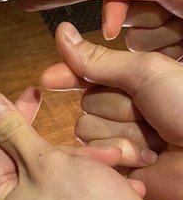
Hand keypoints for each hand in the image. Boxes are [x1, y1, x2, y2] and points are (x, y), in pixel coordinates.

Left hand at [0, 88, 151, 199]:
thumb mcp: (45, 162)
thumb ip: (13, 129)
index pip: (1, 149)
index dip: (19, 118)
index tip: (33, 94)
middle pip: (34, 165)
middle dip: (70, 153)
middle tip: (102, 153)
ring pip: (60, 180)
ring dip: (89, 168)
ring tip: (118, 169)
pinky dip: (96, 190)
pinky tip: (121, 189)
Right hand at [41, 22, 182, 199]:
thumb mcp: (146, 73)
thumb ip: (99, 60)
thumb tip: (63, 35)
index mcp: (136, 79)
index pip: (90, 72)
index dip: (69, 74)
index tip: (46, 80)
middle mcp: (126, 107)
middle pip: (86, 101)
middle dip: (116, 108)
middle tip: (150, 115)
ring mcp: (122, 136)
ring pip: (85, 129)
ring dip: (119, 134)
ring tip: (154, 142)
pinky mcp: (119, 165)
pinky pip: (92, 155)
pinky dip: (118, 156)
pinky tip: (147, 160)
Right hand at [75, 0, 182, 51]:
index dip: (114, 13)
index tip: (110, 30)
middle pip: (125, 20)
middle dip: (151, 21)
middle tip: (176, 12)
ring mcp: (164, 20)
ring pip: (138, 42)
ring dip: (163, 39)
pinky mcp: (169, 44)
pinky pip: (153, 57)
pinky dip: (170, 52)